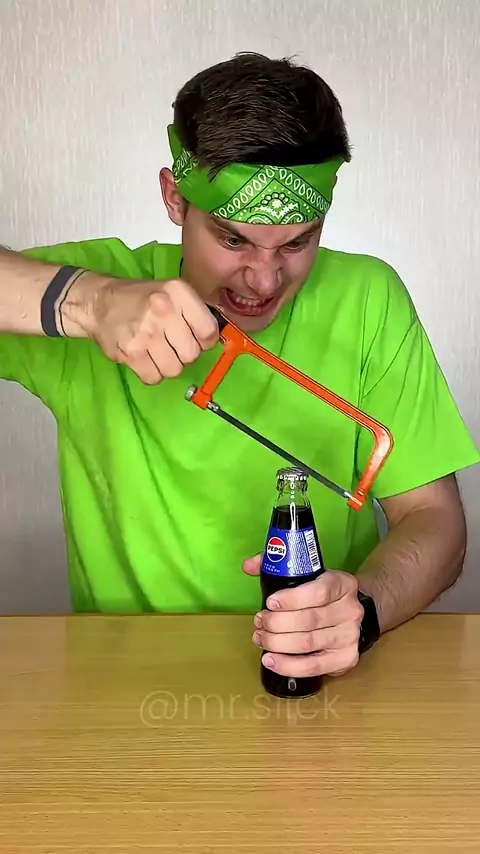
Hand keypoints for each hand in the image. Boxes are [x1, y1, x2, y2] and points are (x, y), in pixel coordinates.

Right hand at [64, 275, 218, 383]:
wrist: (98, 303)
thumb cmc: (141, 299)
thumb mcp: (171, 292)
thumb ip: (195, 311)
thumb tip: (219, 336)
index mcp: (178, 292)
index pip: (209, 331)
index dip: (205, 340)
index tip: (194, 338)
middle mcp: (163, 310)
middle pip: (192, 354)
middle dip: (184, 354)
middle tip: (171, 345)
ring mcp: (146, 333)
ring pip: (174, 369)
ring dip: (168, 365)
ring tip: (156, 351)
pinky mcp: (131, 352)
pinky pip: (154, 377)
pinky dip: (151, 373)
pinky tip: (145, 359)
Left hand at [243, 555, 363, 677]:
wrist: (347, 612)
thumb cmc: (320, 592)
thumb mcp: (306, 573)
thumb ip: (278, 566)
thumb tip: (248, 565)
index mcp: (343, 584)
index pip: (319, 592)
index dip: (292, 598)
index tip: (270, 603)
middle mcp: (351, 610)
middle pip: (310, 620)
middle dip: (277, 623)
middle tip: (259, 622)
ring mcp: (350, 636)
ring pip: (308, 643)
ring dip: (278, 643)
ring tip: (260, 638)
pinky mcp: (347, 659)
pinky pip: (314, 667)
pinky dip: (289, 665)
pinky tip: (271, 660)